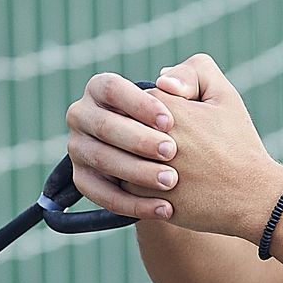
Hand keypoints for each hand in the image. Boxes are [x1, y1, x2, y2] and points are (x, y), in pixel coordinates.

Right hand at [64, 72, 180, 219]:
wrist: (188, 162)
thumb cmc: (194, 120)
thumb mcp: (202, 92)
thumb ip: (193, 74)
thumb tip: (167, 82)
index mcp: (102, 88)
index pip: (112, 89)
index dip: (138, 104)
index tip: (170, 121)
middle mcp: (83, 115)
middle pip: (104, 125)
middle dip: (138, 140)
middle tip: (172, 152)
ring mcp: (79, 148)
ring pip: (102, 160)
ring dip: (137, 172)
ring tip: (171, 181)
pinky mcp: (84, 180)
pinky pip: (101, 195)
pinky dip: (133, 204)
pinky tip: (164, 208)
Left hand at [131, 55, 282, 239]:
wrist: (251, 196)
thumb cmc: (238, 143)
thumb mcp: (225, 96)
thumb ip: (195, 72)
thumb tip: (161, 77)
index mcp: (166, 109)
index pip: (136, 98)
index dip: (154, 109)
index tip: (176, 121)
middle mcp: (151, 138)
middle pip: (123, 126)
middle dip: (140, 133)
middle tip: (170, 144)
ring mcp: (145, 170)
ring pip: (118, 154)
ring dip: (133, 157)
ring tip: (162, 162)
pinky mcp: (144, 199)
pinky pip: (123, 183)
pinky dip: (136, 181)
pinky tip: (159, 181)